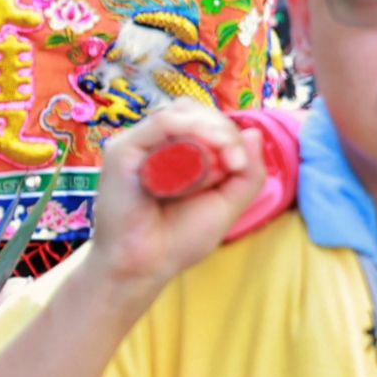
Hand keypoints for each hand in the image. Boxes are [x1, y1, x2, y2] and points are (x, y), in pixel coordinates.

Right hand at [87, 102, 270, 297]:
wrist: (146, 266)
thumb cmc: (178, 239)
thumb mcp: (227, 203)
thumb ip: (248, 172)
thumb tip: (254, 132)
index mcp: (172, 152)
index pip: (203, 120)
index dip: (228, 134)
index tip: (240, 166)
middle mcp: (152, 144)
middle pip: (194, 111)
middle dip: (224, 132)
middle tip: (235, 165)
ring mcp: (136, 145)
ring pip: (181, 112)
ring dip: (212, 132)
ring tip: (222, 165)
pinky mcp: (122, 151)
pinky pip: (162, 123)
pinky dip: (191, 132)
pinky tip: (205, 159)